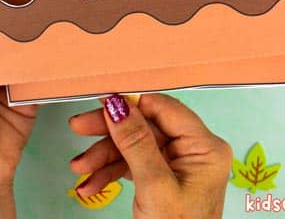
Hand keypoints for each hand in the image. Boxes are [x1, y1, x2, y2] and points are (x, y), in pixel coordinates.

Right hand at [69, 93, 231, 217]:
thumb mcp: (154, 185)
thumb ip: (135, 142)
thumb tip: (118, 105)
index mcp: (204, 147)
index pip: (164, 108)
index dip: (132, 102)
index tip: (102, 98)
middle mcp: (193, 150)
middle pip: (145, 125)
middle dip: (110, 131)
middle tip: (79, 126)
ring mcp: (177, 164)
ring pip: (134, 145)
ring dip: (104, 155)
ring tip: (79, 167)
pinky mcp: (162, 177)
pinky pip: (133, 164)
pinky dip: (110, 171)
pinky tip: (90, 182)